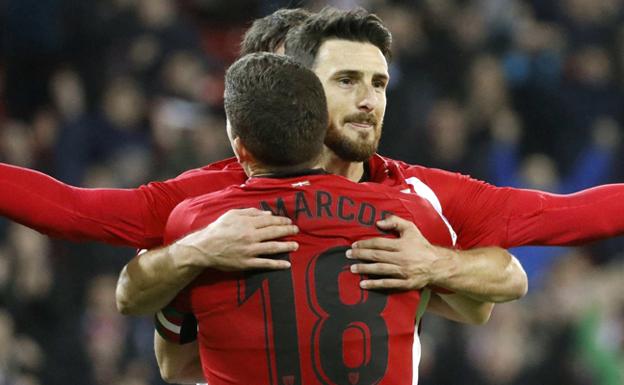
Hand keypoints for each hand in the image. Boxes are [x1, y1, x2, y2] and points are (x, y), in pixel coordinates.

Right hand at [174, 208, 298, 270]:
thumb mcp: (232, 215)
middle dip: (287, 231)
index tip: (289, 221)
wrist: (204, 248)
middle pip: (274, 233)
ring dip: (286, 246)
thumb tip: (268, 214)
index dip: (281, 221)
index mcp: (247, 223)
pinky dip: (277, 264)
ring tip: (296, 245)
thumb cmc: (218, 229)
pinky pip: (265, 263)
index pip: (269, 221)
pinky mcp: (247, 263)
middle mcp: (251, 236)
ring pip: (272, 247)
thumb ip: (250, 212)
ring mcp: (250, 251)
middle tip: (296, 230)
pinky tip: (286, 264)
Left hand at [347, 215, 448, 290]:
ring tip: (352, 268)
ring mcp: (403, 272)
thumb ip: (395, 221)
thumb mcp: (411, 229)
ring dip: (364, 269)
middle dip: (360, 255)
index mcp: (402, 244)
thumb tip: (378, 223)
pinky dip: (375, 284)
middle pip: (377, 256)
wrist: (437, 265)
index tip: (354, 245)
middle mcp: (401, 258)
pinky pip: (387, 284)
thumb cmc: (421, 245)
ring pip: (380, 270)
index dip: (365, 244)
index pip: (379, 243)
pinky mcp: (405, 283)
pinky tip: (364, 284)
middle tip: (347, 255)